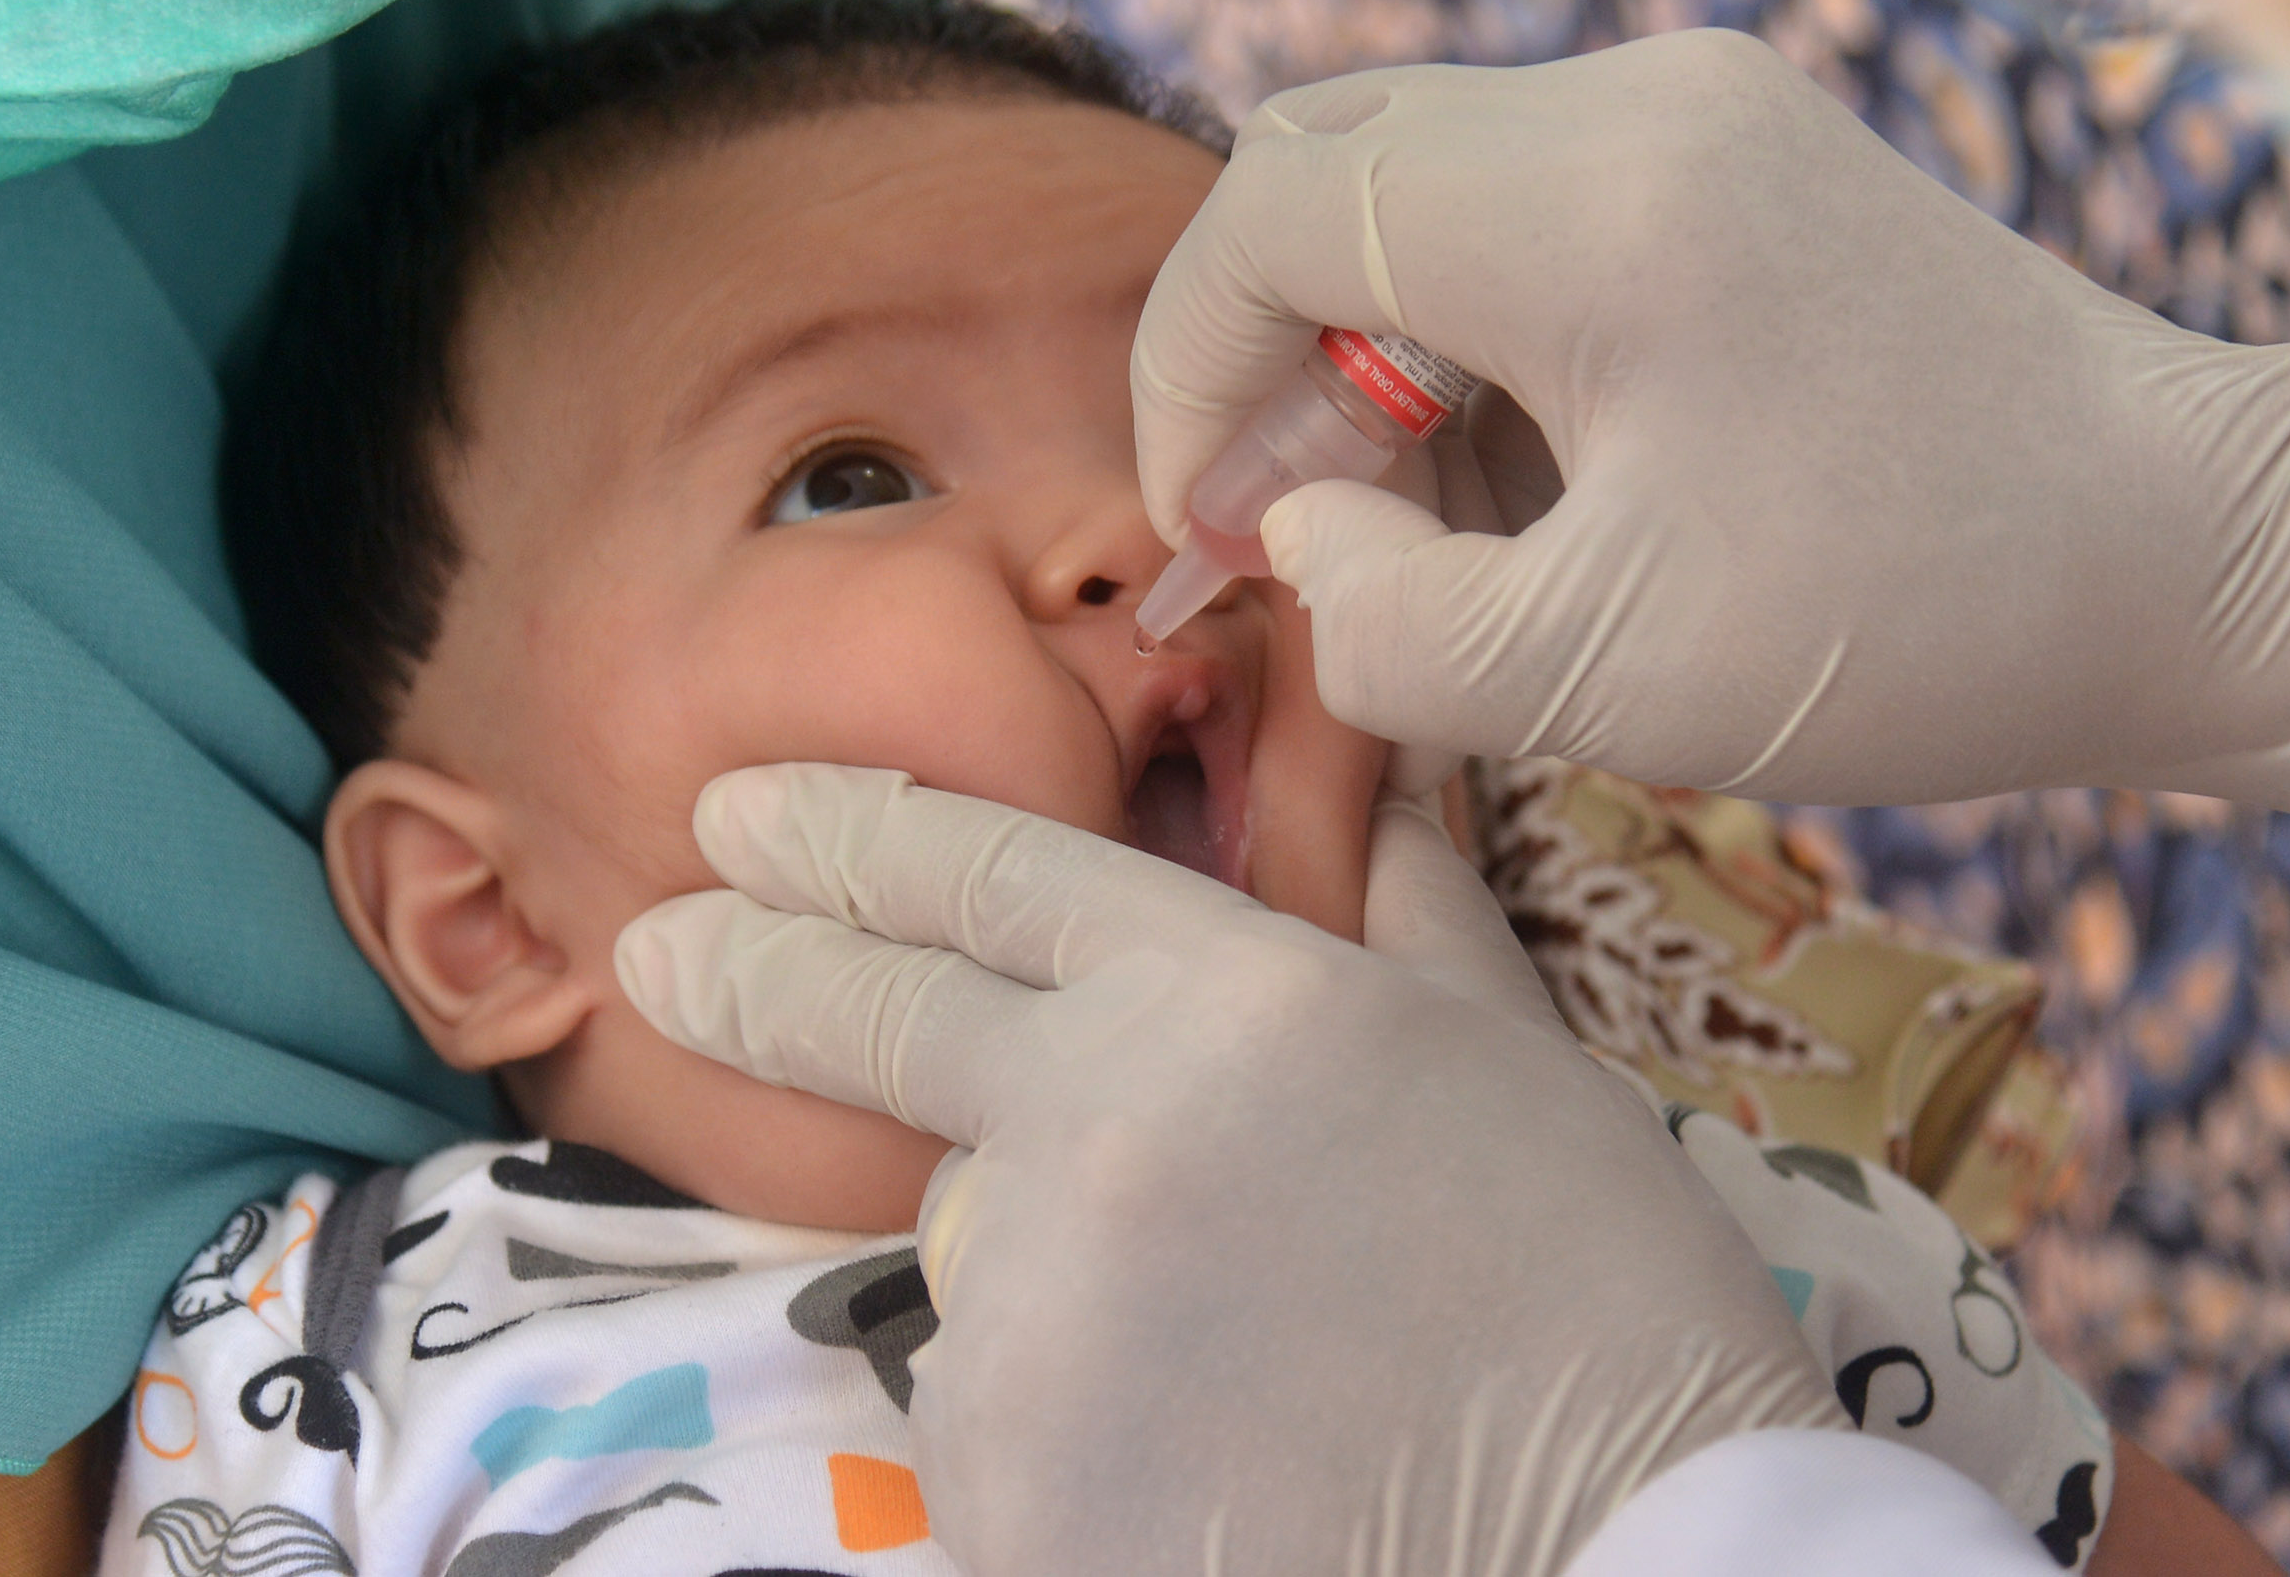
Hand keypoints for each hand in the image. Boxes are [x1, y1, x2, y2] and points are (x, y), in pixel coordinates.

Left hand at [616, 764, 1839, 1576]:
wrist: (1627, 1567)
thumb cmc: (1603, 1320)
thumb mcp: (1517, 1069)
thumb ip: (1401, 916)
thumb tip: (1357, 790)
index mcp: (1223, 997)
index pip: (981, 874)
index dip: (847, 832)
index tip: (741, 813)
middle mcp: (1095, 1123)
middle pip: (873, 1014)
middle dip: (749, 967)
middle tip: (662, 941)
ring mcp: (1032, 1306)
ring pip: (970, 1247)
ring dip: (1050, 1277)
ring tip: (1232, 1369)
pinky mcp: (1000, 1475)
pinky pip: (987, 1415)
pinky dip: (1060, 1429)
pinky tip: (1204, 1467)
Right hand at [1131, 32, 2289, 869]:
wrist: (2219, 559)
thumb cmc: (1931, 619)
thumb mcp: (1615, 679)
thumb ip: (1384, 624)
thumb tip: (1298, 538)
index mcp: (1587, 198)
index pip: (1271, 211)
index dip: (1189, 374)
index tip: (1208, 536)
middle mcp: (1633, 105)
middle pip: (1329, 167)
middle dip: (1268, 356)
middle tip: (1297, 535)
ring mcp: (1700, 116)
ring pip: (1422, 190)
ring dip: (1377, 358)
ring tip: (1437, 545)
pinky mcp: (1748, 164)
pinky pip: (1532, 215)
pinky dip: (1481, 344)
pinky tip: (1536, 495)